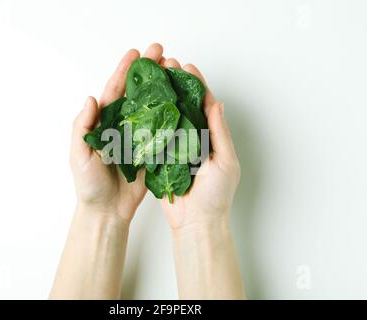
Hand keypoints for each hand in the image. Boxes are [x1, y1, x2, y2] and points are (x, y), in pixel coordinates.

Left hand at [70, 44, 164, 221]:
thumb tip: (91, 99)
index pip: (114, 92)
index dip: (124, 71)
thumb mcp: (79, 156)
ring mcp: (139, 138)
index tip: (135, 54)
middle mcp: (123, 126)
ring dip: (163, 89)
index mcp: (104, 124)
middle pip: (137, 94)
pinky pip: (163, 131)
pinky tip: (182, 102)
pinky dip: (172, 116)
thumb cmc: (89, 186)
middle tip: (162, 53)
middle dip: (148, 72)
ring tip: (175, 71)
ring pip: (152, 108)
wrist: (107, 212)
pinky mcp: (151, 151)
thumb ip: (83, 128)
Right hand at [159, 59, 240, 229]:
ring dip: (161, 98)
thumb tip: (217, 103)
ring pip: (168, 117)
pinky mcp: (161, 159)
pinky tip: (141, 106)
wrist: (196, 222)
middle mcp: (194, 139)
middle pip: (184, 105)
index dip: (197, 84)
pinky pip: (155, 137)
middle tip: (165, 65)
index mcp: (212, 137)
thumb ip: (219, 133)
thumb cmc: (216, 195)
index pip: (205, 104)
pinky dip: (149, 122)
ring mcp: (176, 148)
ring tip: (152, 78)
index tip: (187, 66)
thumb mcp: (225, 162)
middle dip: (176, 84)